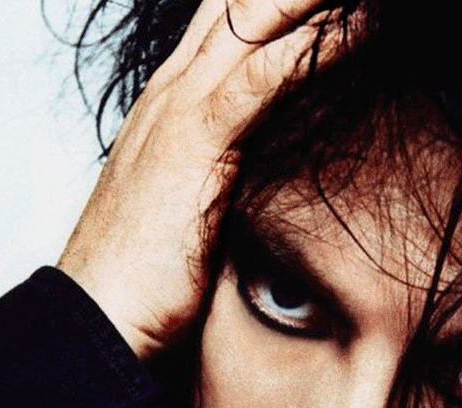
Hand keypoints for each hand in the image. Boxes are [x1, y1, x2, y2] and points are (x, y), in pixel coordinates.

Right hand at [56, 0, 354, 359]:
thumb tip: (268, 169)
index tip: (327, 2)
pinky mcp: (197, 140)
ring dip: (313, 1)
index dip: (276, 1)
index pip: (227, 15)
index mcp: (171, 99)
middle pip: (241, 0)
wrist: (96, 321)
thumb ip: (224, 167)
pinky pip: (266, 74)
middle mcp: (173, 88)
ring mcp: (181, 107)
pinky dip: (318, 44)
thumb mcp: (191, 203)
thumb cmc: (144, 276)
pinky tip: (365, 24)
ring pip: (255, 17)